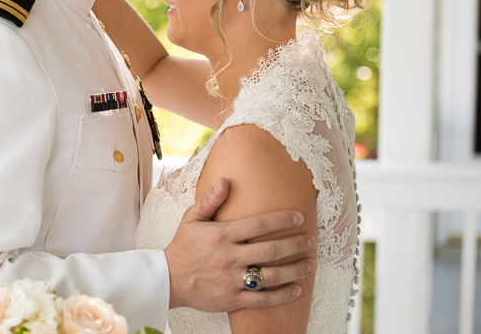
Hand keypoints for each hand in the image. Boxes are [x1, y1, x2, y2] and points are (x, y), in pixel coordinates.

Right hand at [164, 178, 316, 310]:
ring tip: (311, 264)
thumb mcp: (191, 218)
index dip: (281, 220)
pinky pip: (263, 299)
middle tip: (312, 241)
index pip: (258, 224)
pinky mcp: (232, 300)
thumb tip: (226, 181)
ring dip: (295, 270)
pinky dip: (283, 295)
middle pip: (271, 250)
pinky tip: (297, 289)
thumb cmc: (182, 247)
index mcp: (221, 235)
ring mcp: (231, 280)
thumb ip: (210, 200)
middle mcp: (228, 257)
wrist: (168, 279)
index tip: (299, 217)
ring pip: (271, 276)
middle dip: (295, 244)